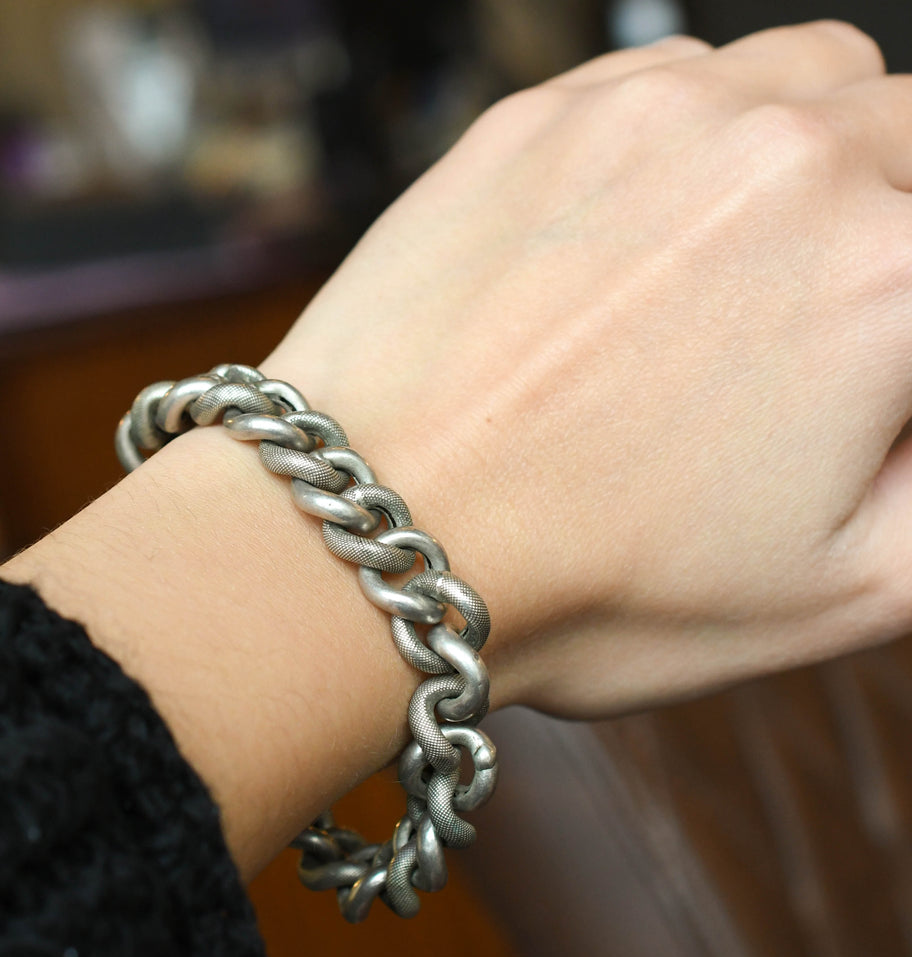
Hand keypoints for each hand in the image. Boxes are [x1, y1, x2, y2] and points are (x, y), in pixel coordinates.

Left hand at [265, 22, 911, 716]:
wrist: (380, 529)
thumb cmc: (588, 580)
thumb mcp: (844, 593)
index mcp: (887, 278)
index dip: (907, 317)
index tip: (867, 366)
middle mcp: (782, 161)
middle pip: (906, 137)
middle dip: (889, 223)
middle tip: (806, 327)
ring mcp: (650, 119)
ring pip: (802, 81)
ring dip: (801, 158)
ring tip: (726, 275)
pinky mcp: (541, 116)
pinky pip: (668, 81)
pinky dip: (687, 139)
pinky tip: (633, 240)